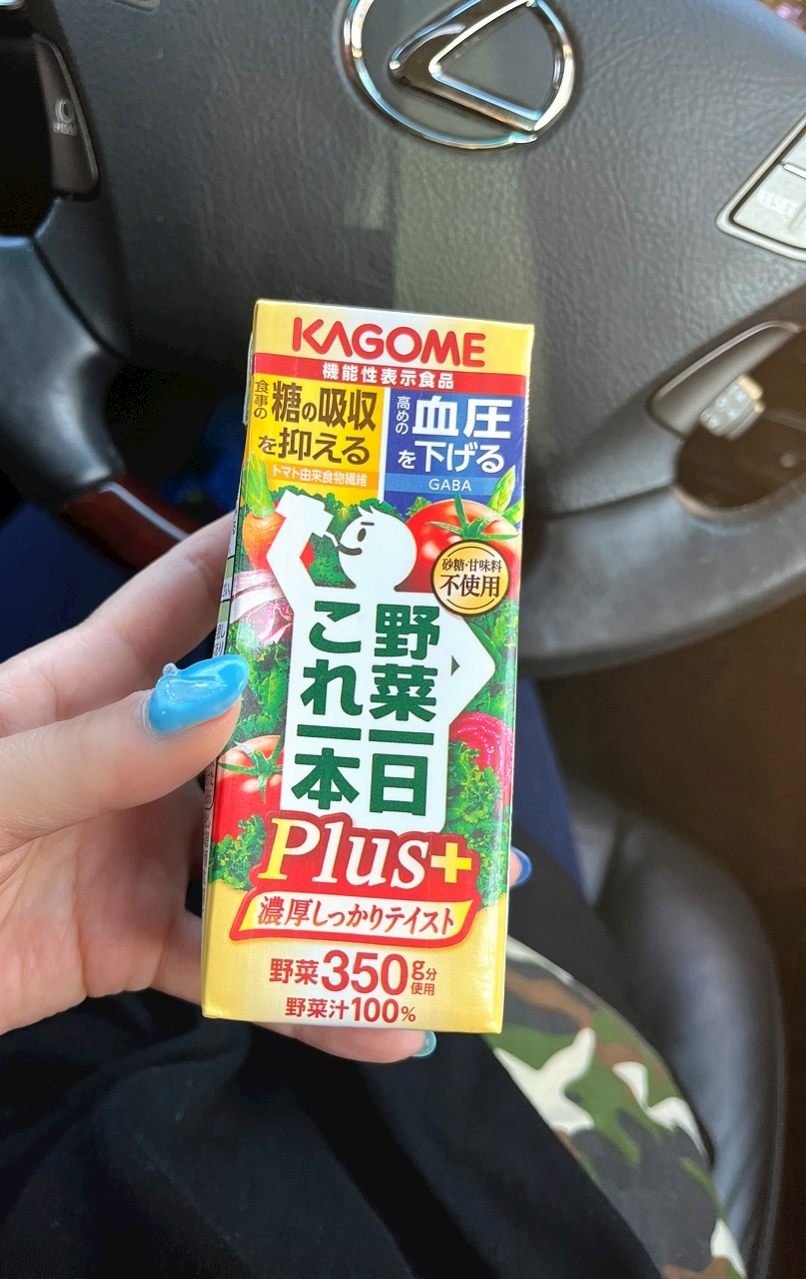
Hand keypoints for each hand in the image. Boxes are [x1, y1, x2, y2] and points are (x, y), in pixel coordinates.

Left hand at [0, 517, 526, 1061]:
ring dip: (344, 866)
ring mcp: (138, 850)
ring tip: (436, 879)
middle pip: (259, 727)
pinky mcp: (135, 942)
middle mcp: (132, 758)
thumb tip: (222, 698)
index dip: (263, 558)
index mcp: (85, 686)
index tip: (350, 534)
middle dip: (347, 724)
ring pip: (264, 848)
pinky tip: (367, 1014)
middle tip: (443, 723)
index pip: (185, 599)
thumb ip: (91, 749)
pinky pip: (230, 962)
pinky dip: (299, 991)